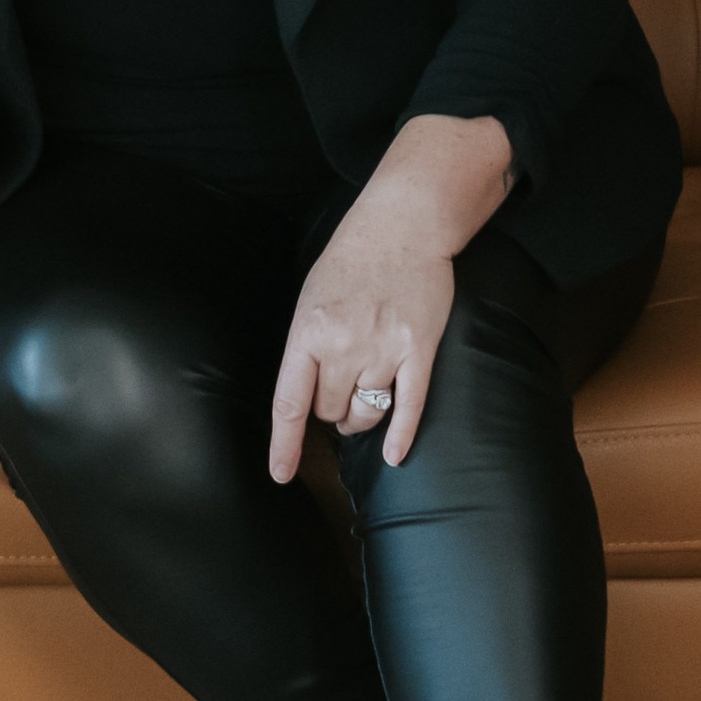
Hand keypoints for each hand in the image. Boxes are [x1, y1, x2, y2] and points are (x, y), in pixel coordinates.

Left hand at [267, 199, 458, 478]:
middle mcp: (344, 346)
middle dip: (330, 410)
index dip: (284, 445)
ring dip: (360, 417)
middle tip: (336, 392)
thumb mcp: (311, 299)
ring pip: (365, 413)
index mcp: (308, 332)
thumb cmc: (351, 260)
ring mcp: (384, 350)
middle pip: (330, 410)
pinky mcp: (419, 351)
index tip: (281, 474)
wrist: (403, 226)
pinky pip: (408, 408)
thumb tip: (307, 397)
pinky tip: (394, 455)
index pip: (290, 403)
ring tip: (360, 403)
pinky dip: (400, 436)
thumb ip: (307, 347)